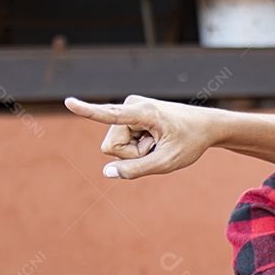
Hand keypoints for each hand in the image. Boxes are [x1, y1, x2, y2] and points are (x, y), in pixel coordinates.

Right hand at [64, 95, 214, 178]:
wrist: (206, 125)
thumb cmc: (191, 142)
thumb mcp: (168, 162)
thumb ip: (137, 170)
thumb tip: (107, 172)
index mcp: (144, 113)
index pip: (110, 115)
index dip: (88, 111)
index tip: (68, 102)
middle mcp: (132, 104)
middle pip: (112, 147)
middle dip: (133, 154)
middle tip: (158, 146)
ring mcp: (129, 108)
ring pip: (116, 146)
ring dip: (137, 151)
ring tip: (157, 141)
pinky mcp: (129, 114)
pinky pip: (121, 141)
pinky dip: (138, 146)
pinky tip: (153, 138)